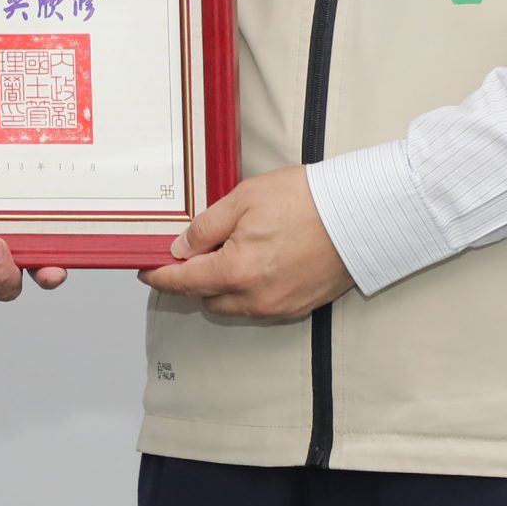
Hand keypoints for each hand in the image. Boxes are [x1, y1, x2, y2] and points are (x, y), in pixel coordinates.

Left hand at [136, 165, 353, 319]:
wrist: (360, 214)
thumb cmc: (307, 201)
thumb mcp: (243, 199)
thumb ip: (205, 226)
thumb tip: (182, 247)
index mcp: (236, 271)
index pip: (183, 282)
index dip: (160, 276)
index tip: (146, 269)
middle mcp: (255, 298)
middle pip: (206, 297)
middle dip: (193, 278)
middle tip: (192, 250)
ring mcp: (279, 306)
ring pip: (233, 304)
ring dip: (222, 285)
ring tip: (230, 250)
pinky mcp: (299, 307)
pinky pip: (259, 305)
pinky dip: (248, 289)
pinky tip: (257, 261)